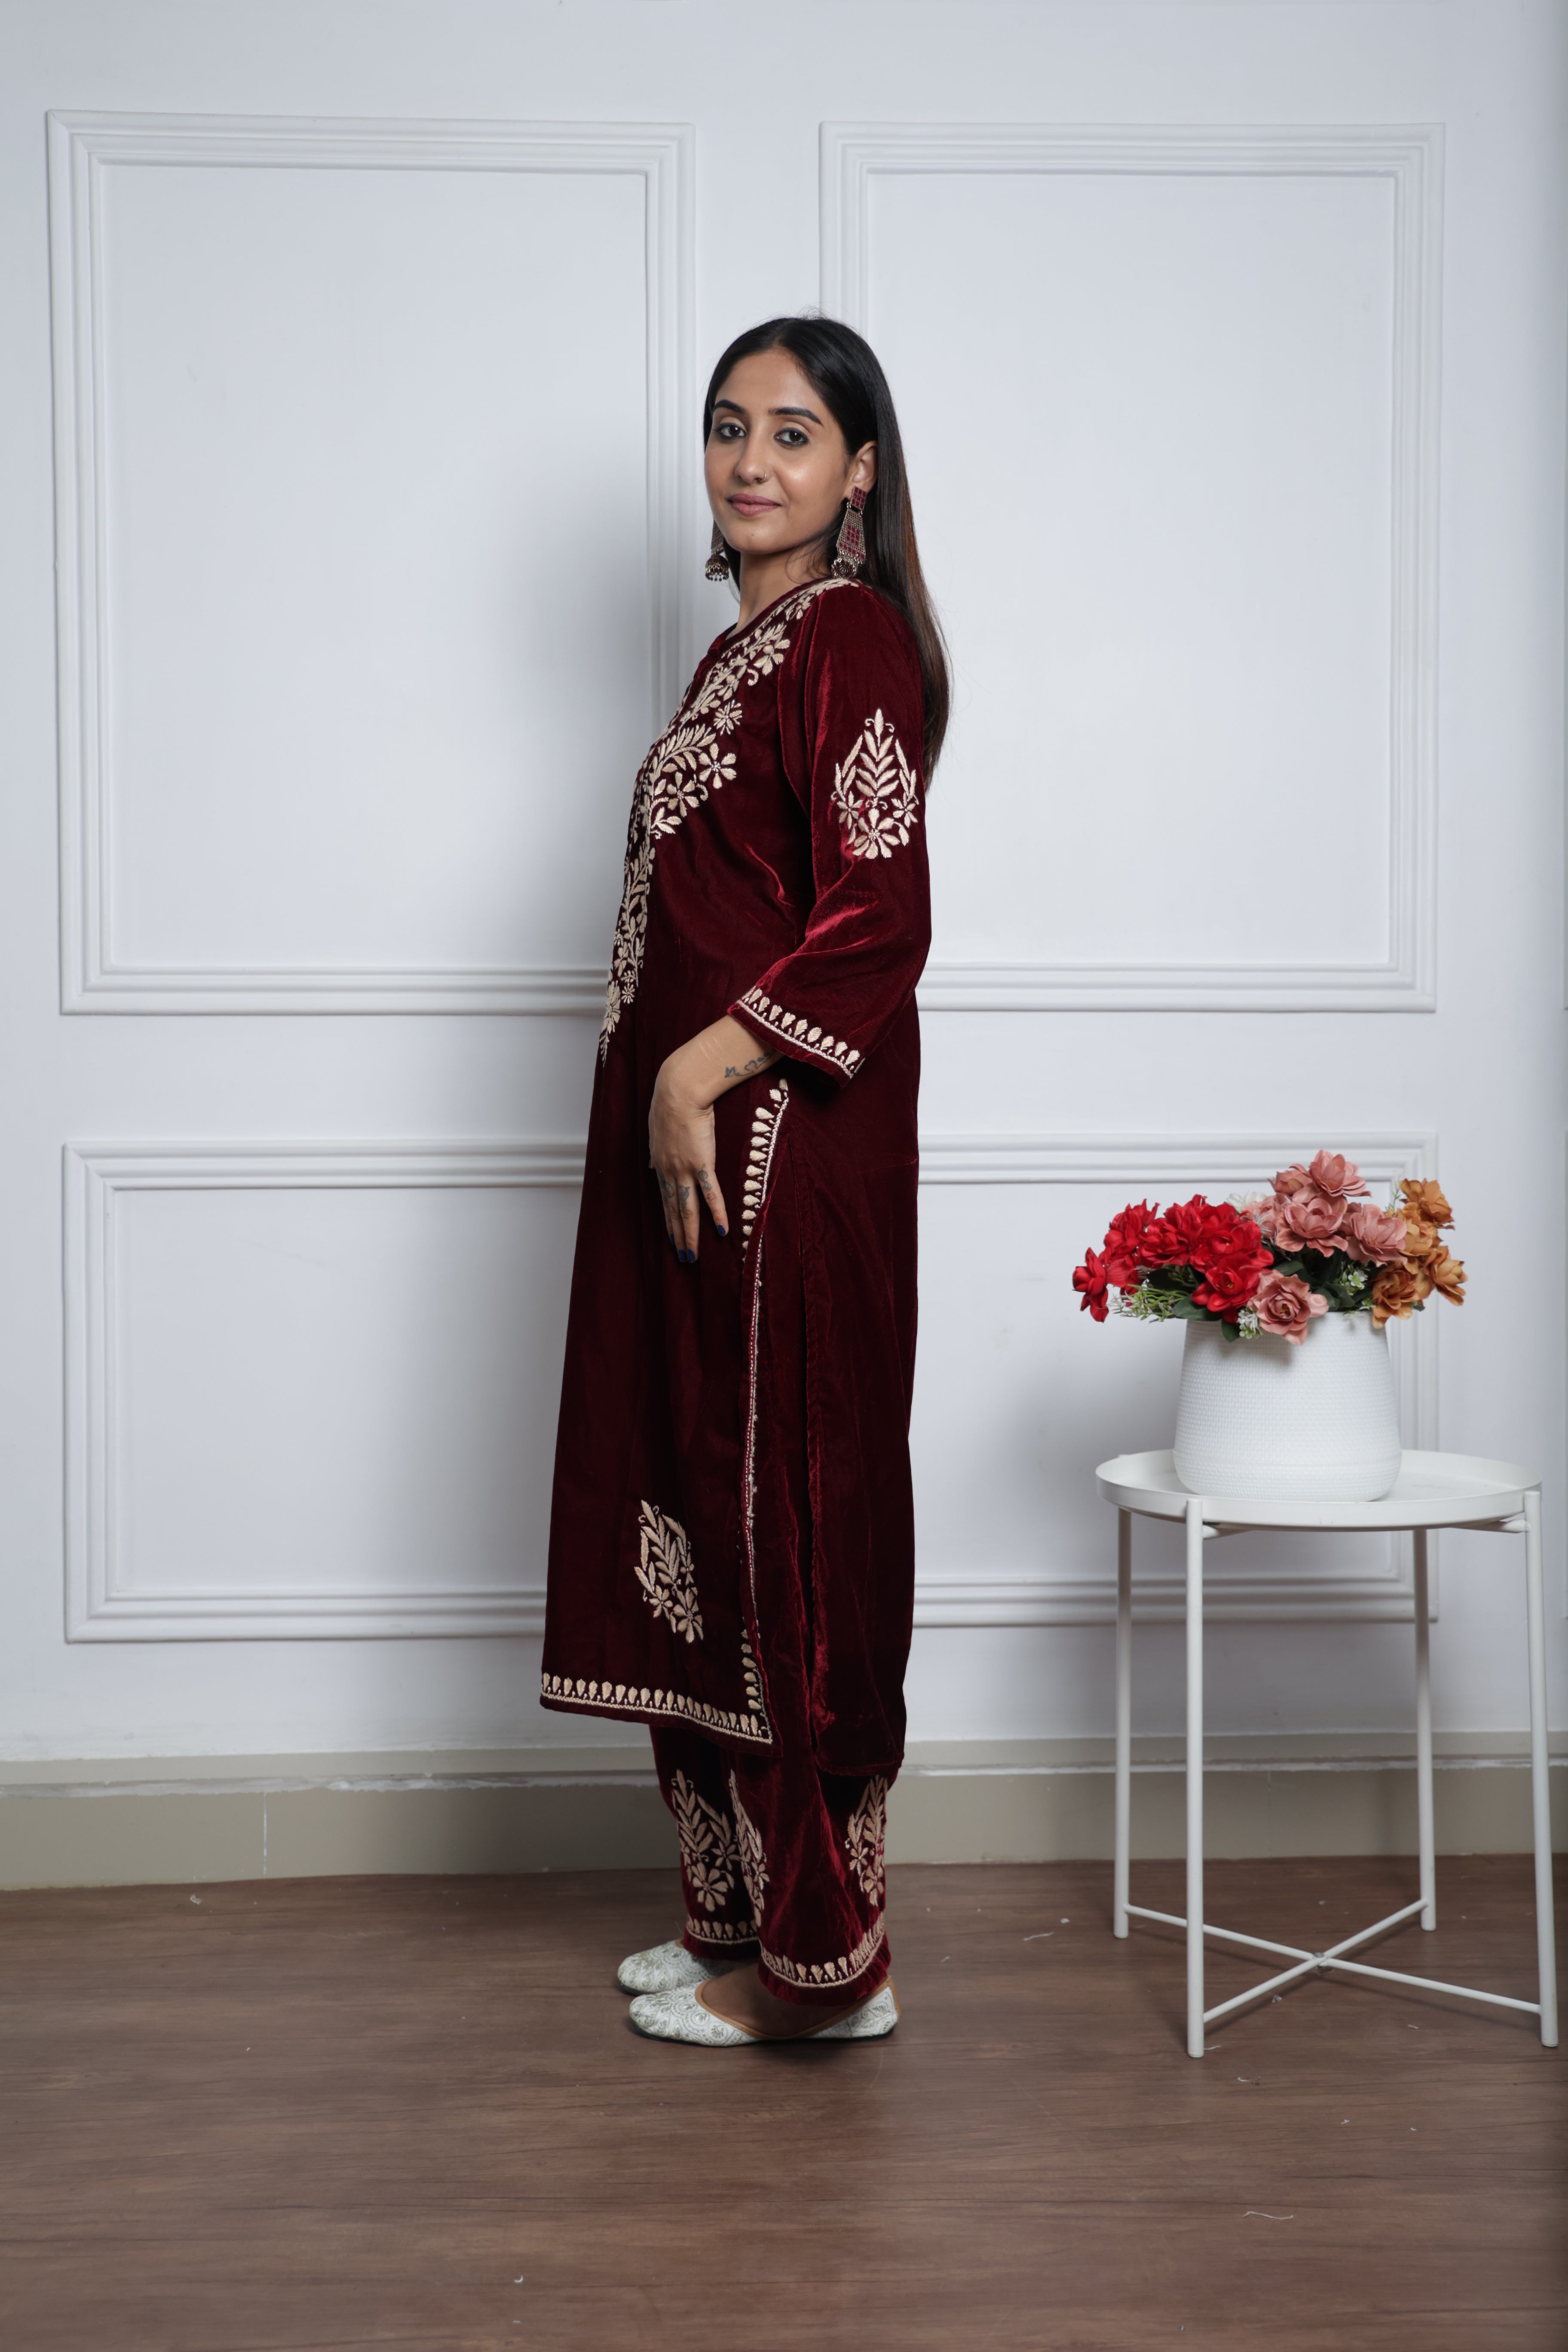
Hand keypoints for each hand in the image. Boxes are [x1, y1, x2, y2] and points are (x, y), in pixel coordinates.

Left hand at [648, 1016, 779, 1260]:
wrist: (678, 1090)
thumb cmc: (670, 1101)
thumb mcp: (657, 1128)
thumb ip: (657, 1149)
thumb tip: (652, 1162)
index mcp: (660, 1163)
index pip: (665, 1199)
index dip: (668, 1220)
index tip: (670, 1237)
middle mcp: (669, 1171)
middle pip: (674, 1211)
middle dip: (677, 1236)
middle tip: (683, 1257)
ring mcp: (684, 1169)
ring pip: (687, 1210)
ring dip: (690, 1235)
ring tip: (692, 1256)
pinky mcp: (702, 1163)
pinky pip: (710, 1194)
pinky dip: (716, 1214)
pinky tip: (721, 1231)